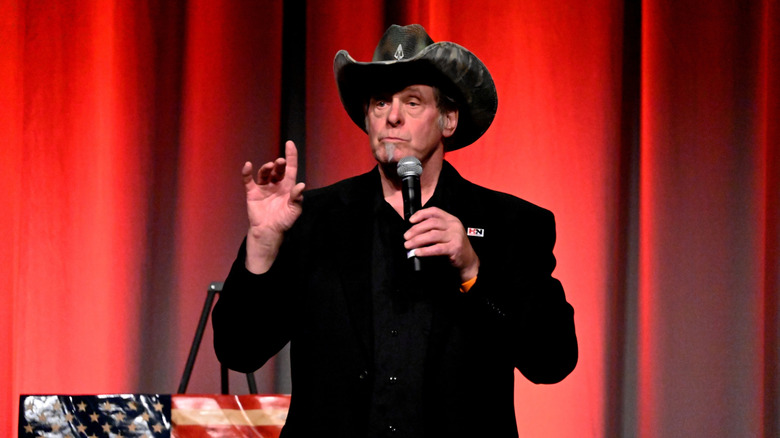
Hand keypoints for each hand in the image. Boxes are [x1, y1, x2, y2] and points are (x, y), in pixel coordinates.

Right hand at [243, 141, 304, 272]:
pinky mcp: (252, 193)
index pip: (290, 168)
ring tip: (270, 166)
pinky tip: (248, 166)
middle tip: (280, 161)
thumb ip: (297, 198)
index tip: (290, 143)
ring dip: (266, 168)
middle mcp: (276, 184)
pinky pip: (248, 180)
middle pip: (278, 170)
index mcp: (288, 186)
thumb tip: (301, 185)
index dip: (291, 156)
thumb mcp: (294, 210)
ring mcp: (264, 187)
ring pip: (264, 173)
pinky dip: (247, 173)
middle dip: (279, 165)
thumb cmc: (284, 221)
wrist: (269, 231)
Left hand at [403, 207, 478, 281]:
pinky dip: (425, 250)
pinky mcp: (455, 248)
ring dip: (417, 240)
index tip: (410, 221)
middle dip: (416, 229)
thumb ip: (435, 228)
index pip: (434, 211)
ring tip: (408, 245)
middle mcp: (454, 225)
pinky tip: (417, 252)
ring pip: (432, 235)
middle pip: (431, 223)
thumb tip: (413, 230)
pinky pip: (437, 248)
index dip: (421, 214)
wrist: (468, 260)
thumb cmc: (453, 246)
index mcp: (451, 219)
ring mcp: (455, 236)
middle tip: (406, 237)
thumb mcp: (447, 232)